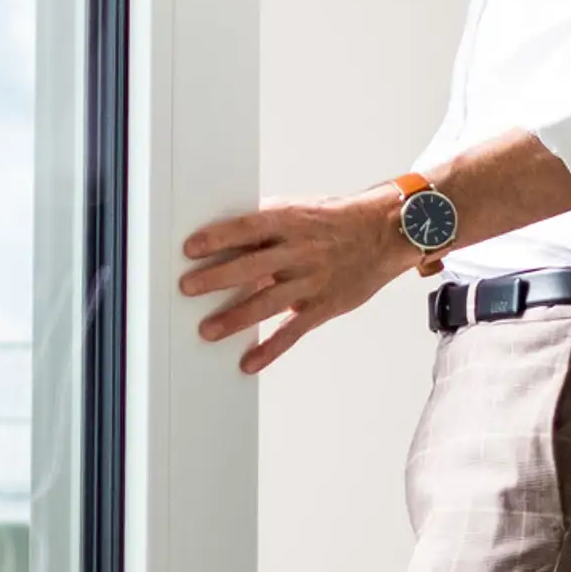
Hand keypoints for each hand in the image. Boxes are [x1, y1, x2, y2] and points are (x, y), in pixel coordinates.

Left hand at [177, 186, 418, 374]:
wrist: (383, 233)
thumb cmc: (333, 221)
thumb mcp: (298, 210)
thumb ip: (263, 227)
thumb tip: (222, 239)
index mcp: (289, 221)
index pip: (246, 227)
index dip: (217, 238)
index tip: (190, 249)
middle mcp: (299, 251)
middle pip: (252, 266)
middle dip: (216, 278)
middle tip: (187, 288)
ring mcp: (311, 280)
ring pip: (267, 302)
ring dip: (235, 318)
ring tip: (207, 330)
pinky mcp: (322, 306)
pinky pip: (293, 331)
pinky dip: (270, 349)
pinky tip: (250, 361)